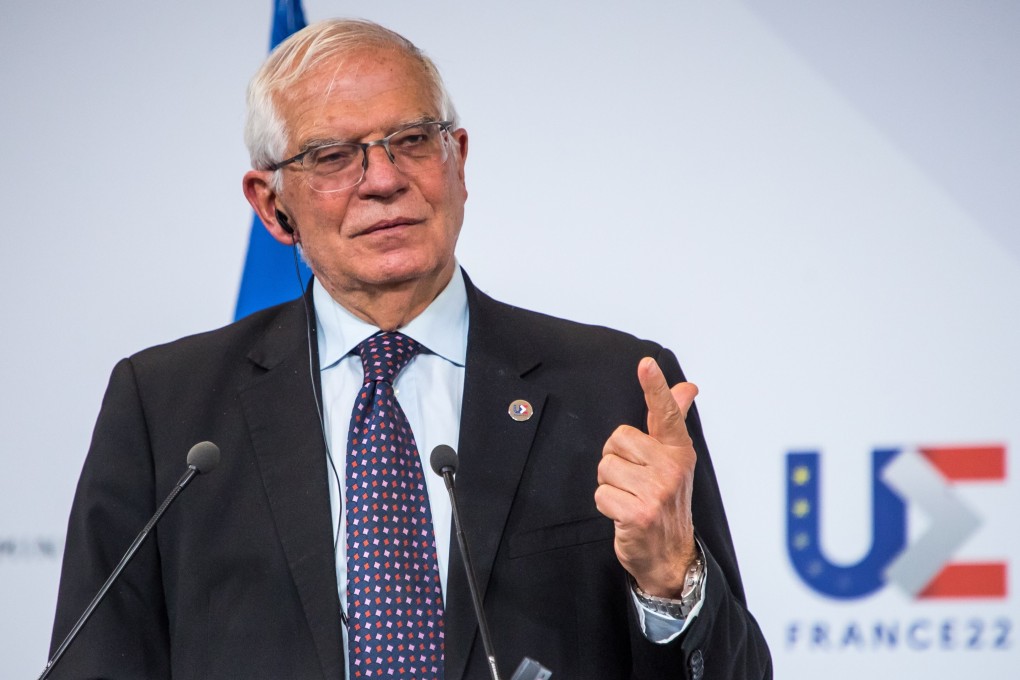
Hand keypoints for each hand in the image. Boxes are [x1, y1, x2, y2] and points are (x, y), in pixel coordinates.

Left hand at [595, 357, 698, 597]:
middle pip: (616, 441)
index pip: (666, 413)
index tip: (646, 364)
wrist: (670, 556)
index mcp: (678, 451)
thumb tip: (687, 387)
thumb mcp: (675, 461)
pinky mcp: (638, 513)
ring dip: (611, 486)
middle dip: (616, 461)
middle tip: (634, 482)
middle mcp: (671, 468)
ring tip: (630, 499)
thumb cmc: (667, 501)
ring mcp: (657, 492)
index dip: (655, 387)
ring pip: (606, 467)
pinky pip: (602, 494)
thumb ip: (674, 421)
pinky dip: (607, 506)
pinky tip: (624, 515)